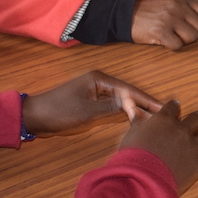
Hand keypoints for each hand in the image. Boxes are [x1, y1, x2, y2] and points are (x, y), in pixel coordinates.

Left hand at [22, 71, 163, 135]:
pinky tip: (132, 118)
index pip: (128, 89)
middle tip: (162, 114)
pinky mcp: (90, 101)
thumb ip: (111, 107)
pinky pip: (112, 105)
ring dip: (134, 107)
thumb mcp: (87, 111)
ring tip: (152, 117)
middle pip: (127, 92)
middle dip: (144, 103)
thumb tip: (133, 104)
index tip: (161, 108)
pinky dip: (123, 111)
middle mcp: (98, 82)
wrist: (35, 117)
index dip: (145, 99)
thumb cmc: (59, 111)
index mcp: (98, 79)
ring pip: (121, 99)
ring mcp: (94, 91)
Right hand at [119, 100, 197, 193]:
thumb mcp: (131, 134)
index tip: (176, 106)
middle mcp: (181, 130)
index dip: (175, 106)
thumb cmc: (132, 156)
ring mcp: (192, 147)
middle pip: (197, 118)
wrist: (141, 177)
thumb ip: (137, 122)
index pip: (173, 107)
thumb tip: (133, 110)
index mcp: (164, 120)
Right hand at [131, 0, 197, 50]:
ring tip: (172, 36)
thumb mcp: (167, 0)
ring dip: (183, 40)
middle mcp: (178, 8)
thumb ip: (184, 7)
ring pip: (192, 38)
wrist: (124, 13)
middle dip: (194, 34)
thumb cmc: (145, 9)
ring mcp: (170, 19)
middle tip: (182, 34)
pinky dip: (172, 46)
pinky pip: (178, 46)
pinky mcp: (161, 32)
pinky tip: (164, 40)